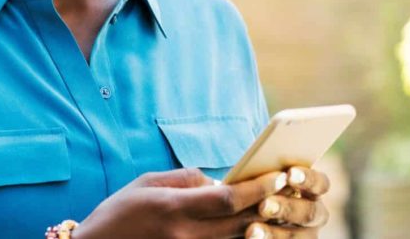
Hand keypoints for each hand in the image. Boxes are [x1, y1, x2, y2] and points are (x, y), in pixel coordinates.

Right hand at [73, 168, 287, 238]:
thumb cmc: (117, 215)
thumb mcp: (147, 184)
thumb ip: (185, 178)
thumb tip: (219, 179)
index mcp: (174, 210)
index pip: (227, 199)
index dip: (258, 188)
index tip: (277, 176)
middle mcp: (184, 237)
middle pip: (240, 223)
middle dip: (269, 206)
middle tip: (292, 192)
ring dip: (263, 228)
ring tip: (283, 212)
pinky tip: (256, 232)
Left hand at [245, 166, 331, 238]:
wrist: (240, 223)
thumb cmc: (250, 193)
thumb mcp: (257, 183)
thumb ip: (263, 179)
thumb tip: (264, 173)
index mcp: (311, 191)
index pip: (320, 184)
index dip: (308, 178)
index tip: (290, 174)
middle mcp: (313, 215)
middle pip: (309, 213)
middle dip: (287, 209)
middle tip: (264, 206)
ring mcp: (303, 236)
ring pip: (296, 237)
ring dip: (274, 234)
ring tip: (251, 231)